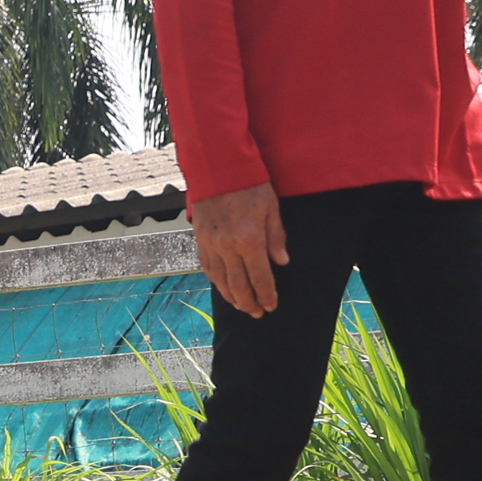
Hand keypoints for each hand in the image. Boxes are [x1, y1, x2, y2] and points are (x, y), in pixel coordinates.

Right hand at [187, 182, 289, 319]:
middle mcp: (227, 246)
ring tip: (241, 305)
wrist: (218, 168)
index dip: (266, 295)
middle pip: (238, 284)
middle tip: (257, 313)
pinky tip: (223, 287)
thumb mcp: (271, 208)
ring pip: (220, 279)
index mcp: (249, 240)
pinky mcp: (200, 238)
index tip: (271, 306)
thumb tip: (281, 262)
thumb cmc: (249, 184)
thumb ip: (276, 236)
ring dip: (231, 296)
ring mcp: (211, 244)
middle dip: (249, 302)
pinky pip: (207, 266)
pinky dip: (216, 281)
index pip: (260, 277)